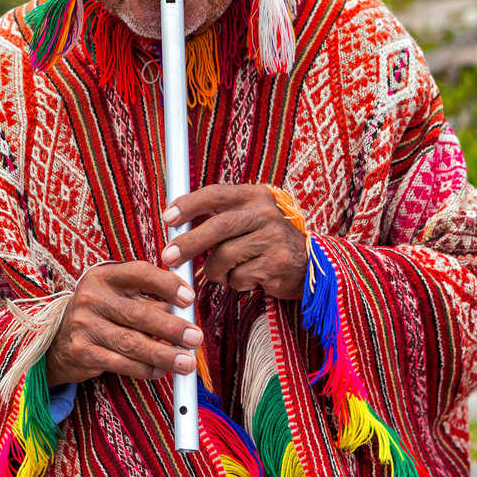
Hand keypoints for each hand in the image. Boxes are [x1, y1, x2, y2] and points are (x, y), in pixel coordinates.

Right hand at [45, 261, 202, 386]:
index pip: (140, 273)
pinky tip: (161, 371)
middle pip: (139, 313)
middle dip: (172, 328)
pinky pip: (120, 363)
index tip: (189, 298)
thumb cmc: (101, 313)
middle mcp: (91, 297)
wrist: (58, 339)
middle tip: (195, 337)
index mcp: (104, 275)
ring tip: (186, 362)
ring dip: (164, 354)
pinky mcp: (82, 352)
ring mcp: (84, 325)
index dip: (167, 284)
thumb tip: (186, 312)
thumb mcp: (119, 296)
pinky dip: (144, 369)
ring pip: (132, 342)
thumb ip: (149, 299)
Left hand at [161, 183, 306, 299]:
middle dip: (188, 244)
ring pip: (224, 256)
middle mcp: (265, 213)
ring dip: (216, 270)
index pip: (215, 194)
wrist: (309, 265)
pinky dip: (234, 282)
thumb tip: (174, 222)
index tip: (167, 218)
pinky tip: (248, 278)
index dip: (188, 205)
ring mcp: (273, 238)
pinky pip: (238, 277)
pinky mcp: (276, 264)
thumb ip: (216, 216)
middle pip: (217, 227)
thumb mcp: (246, 218)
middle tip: (168, 257)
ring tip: (225, 271)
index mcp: (254, 195)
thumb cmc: (265, 240)